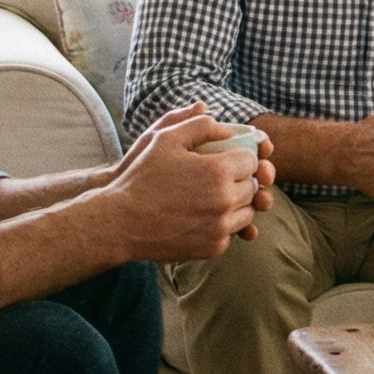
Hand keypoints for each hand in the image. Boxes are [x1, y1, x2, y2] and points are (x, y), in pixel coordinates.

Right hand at [106, 109, 270, 260]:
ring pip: (248, 211)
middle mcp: (226, 200)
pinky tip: (205, 216)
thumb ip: (201, 126)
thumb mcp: (165, 139)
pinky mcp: (214, 247)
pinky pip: (233, 232)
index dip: (240, 157)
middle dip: (240, 179)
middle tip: (218, 178)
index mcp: (219, 171)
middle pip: (253, 186)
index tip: (226, 159)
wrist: (121, 222)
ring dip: (237, 202)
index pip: (252, 160)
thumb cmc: (142, 177)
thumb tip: (229, 130)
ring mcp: (221, 227)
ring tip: (213, 196)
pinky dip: (225, 224)